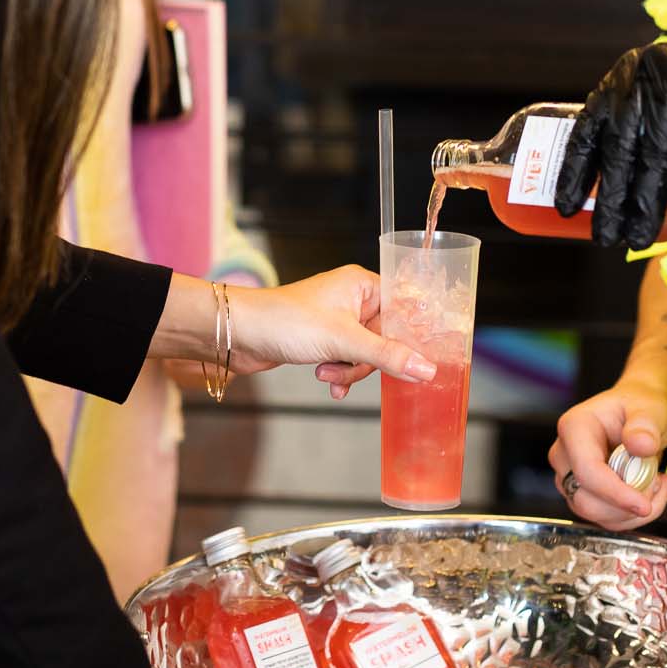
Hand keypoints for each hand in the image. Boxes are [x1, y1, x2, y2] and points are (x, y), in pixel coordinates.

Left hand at [226, 268, 437, 387]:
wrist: (239, 334)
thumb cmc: (285, 321)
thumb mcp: (343, 340)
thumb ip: (388, 355)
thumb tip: (427, 368)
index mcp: (362, 285)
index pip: (403, 309)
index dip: (411, 335)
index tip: (421, 358)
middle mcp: (352, 299)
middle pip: (385, 337)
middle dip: (367, 360)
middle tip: (347, 365)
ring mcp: (337, 320)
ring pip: (365, 353)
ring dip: (348, 369)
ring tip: (326, 372)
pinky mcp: (323, 338)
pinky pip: (346, 359)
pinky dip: (339, 373)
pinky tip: (328, 382)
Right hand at [547, 376, 666, 530]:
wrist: (638, 414)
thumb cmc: (640, 408)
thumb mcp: (650, 409)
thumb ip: (645, 425)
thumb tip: (640, 445)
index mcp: (574, 428)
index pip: (587, 471)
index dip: (615, 493)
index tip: (645, 505)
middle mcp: (564, 455)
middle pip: (585, 500)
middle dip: (626, 505)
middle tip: (660, 483)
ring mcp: (569, 477)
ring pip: (595, 514)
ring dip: (632, 512)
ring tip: (658, 484)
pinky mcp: (581, 494)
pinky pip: (605, 518)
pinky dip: (631, 514)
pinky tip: (649, 491)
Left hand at [554, 35, 666, 248]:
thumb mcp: (661, 106)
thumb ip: (634, 133)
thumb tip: (604, 188)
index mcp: (623, 77)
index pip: (588, 128)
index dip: (574, 171)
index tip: (566, 207)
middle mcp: (643, 77)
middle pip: (620, 150)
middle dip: (610, 200)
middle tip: (602, 238)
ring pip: (654, 160)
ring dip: (645, 207)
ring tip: (636, 240)